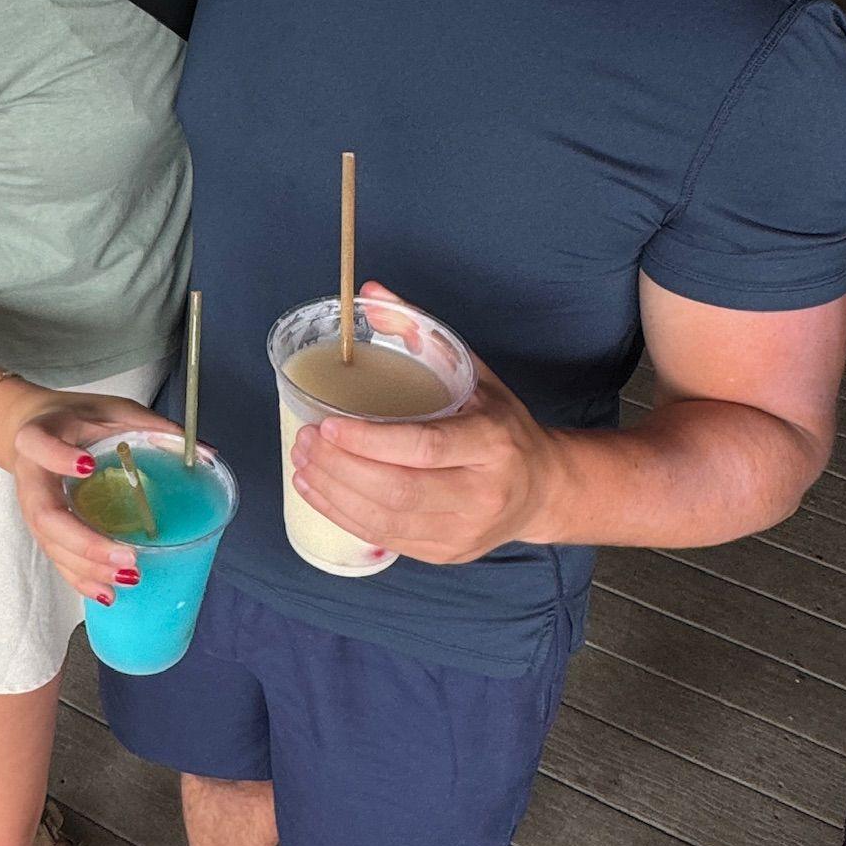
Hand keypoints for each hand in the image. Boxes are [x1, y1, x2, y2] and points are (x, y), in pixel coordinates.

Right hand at [0, 384, 184, 605]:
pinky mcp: (42, 531)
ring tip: (128, 578)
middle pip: (47, 516)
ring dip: (89, 568)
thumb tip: (207, 454)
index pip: (38, 445)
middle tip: (127, 556)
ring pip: (53, 545)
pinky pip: (57, 560)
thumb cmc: (73, 419)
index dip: (58, 458)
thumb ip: (152, 426)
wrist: (29, 429)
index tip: (88, 466)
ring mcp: (34, 509)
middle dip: (86, 542)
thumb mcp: (110, 409)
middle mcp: (32, 478)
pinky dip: (81, 580)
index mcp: (40, 437)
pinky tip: (106, 594)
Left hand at [289, 284, 555, 565]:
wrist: (543, 489)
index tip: (328, 424)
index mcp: (493, 443)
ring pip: (386, 520)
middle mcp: (482, 493)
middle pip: (399, 491)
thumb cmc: (502, 425)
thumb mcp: (473, 372)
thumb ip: (419, 333)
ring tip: (302, 462)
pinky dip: (343, 514)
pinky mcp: (445, 553)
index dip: (371, 441)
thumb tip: (371, 292)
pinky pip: (385, 539)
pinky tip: (316, 489)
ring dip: (334, 492)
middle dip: (341, 468)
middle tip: (305, 439)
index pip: (426, 448)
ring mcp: (464, 531)